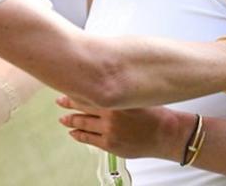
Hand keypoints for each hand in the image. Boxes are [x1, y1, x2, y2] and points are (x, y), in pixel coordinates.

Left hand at [55, 96, 185, 160]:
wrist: (166, 133)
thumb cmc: (154, 112)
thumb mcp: (136, 94)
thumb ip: (120, 88)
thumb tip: (105, 79)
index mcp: (116, 99)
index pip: (88, 92)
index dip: (75, 90)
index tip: (65, 84)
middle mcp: (110, 114)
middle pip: (82, 107)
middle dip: (69, 103)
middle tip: (59, 100)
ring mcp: (109, 131)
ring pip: (83, 124)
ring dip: (71, 120)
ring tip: (63, 118)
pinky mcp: (110, 145)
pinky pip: (89, 140)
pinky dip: (79, 135)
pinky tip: (73, 133)